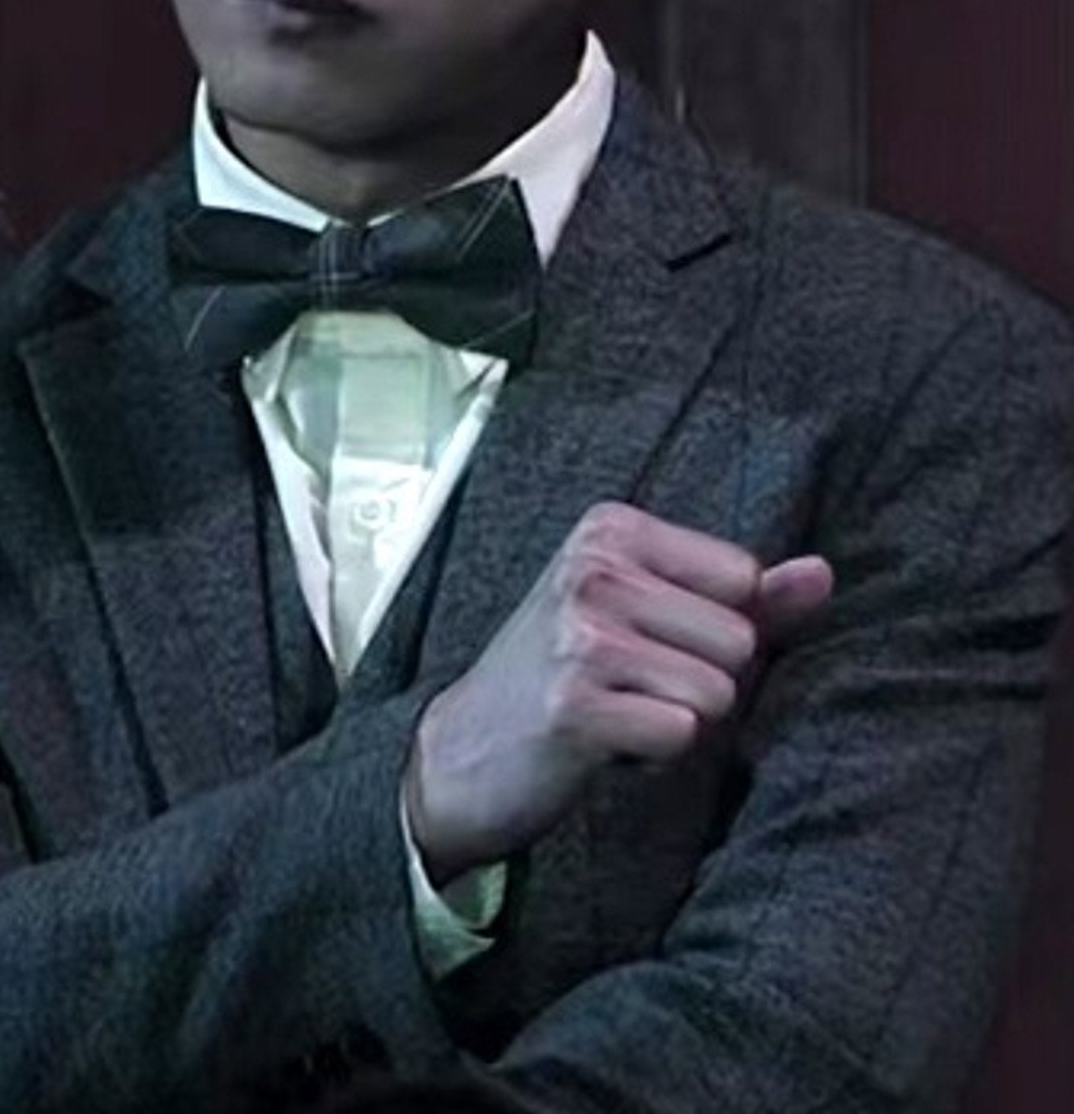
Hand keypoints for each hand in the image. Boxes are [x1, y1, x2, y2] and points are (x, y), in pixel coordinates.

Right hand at [405, 501, 832, 886]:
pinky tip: (603, 743)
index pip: (743, 579)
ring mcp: (581, 635)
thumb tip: (824, 573)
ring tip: (616, 711)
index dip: (715, 629)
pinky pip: (681, 735)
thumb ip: (744, 595)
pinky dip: (653, 754)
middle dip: (700, 680)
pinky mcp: (575, 705)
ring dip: (676, 720)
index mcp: (612, 528)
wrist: (460, 751)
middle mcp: (595, 569)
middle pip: (739, 641)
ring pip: (717, 692)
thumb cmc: (565, 674)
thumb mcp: (646, 611)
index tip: (649, 641)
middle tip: (628, 686)